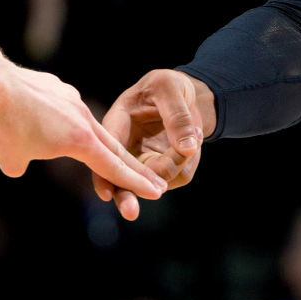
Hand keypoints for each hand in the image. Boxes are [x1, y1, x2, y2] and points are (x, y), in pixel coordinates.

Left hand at [0, 63, 166, 216]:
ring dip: (87, 139)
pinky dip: (57, 118)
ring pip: (87, 125)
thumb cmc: (4, 125)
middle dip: (133, 166)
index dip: (135, 182)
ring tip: (62, 142)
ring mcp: (73, 100)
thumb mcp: (10, 160)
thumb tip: (19, 164)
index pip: (114, 167)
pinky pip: (65, 108)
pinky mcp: (60, 88)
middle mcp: (84, 120)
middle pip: (114, 147)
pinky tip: (33, 115)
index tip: (156, 190)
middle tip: (154, 179)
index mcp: (80, 141)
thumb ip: (21, 166)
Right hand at [95, 69, 213, 217]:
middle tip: (131, 213)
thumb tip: (188, 149)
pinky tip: (195, 136)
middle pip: (122, 179)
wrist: (187, 96)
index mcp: (117, 123)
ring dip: (180, 162)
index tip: (107, 192)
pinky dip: (191, 160)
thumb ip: (177, 116)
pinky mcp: (163, 170)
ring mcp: (143, 161)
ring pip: (157, 180)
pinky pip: (179, 176)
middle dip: (127, 195)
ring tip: (195, 131)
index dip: (105, 172)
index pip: (108, 151)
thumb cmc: (169, 86)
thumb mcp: (171, 88)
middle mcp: (126, 148)